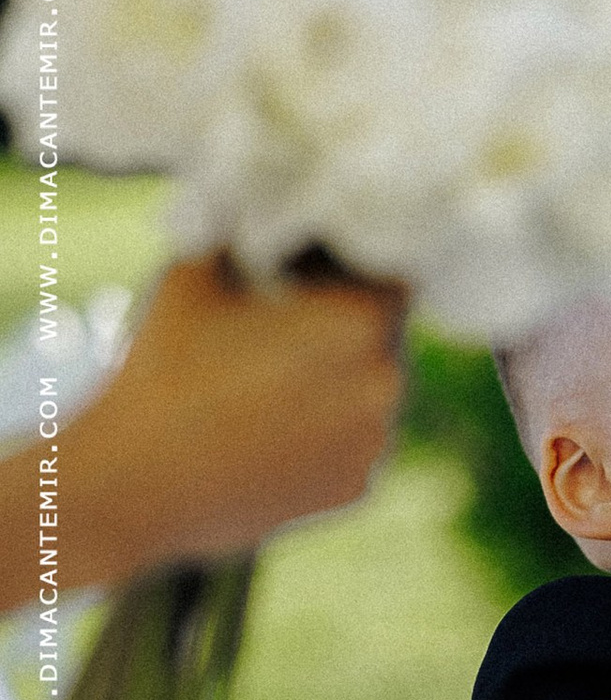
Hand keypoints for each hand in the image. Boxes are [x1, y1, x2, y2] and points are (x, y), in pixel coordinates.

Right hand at [48, 255, 406, 593]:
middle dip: (343, 324)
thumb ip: (244, 232)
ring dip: (337, 380)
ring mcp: (375, 443)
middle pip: (380, 335)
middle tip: (285, 324)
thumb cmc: (164, 368)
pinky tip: (271, 429)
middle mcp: (385, 384)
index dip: (347, 269)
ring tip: (271, 382)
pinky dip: (325, 432)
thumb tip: (263, 210)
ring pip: (368, 391)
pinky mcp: (356, 489)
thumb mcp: (195, 269)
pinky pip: (352, 442)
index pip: (385, 276)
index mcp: (360, 323)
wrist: (136, 483)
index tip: (308, 273)